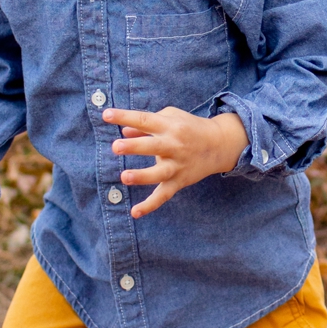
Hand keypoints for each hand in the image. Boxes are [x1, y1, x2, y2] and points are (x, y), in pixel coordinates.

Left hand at [104, 107, 248, 216]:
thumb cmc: (189, 128)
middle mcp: (174, 145)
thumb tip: (123, 132)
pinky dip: (150, 205)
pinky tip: (135, 213)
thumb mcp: (170, 118)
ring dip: (142, 175)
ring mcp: (177, 165)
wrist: (220, 144)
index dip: (125, 117)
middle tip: (116, 147)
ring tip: (125, 177)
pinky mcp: (179, 181)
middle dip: (134, 147)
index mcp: (170, 126)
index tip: (106, 115)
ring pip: (159, 173)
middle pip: (153, 147)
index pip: (145, 120)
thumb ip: (145, 124)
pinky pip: (164, 195)